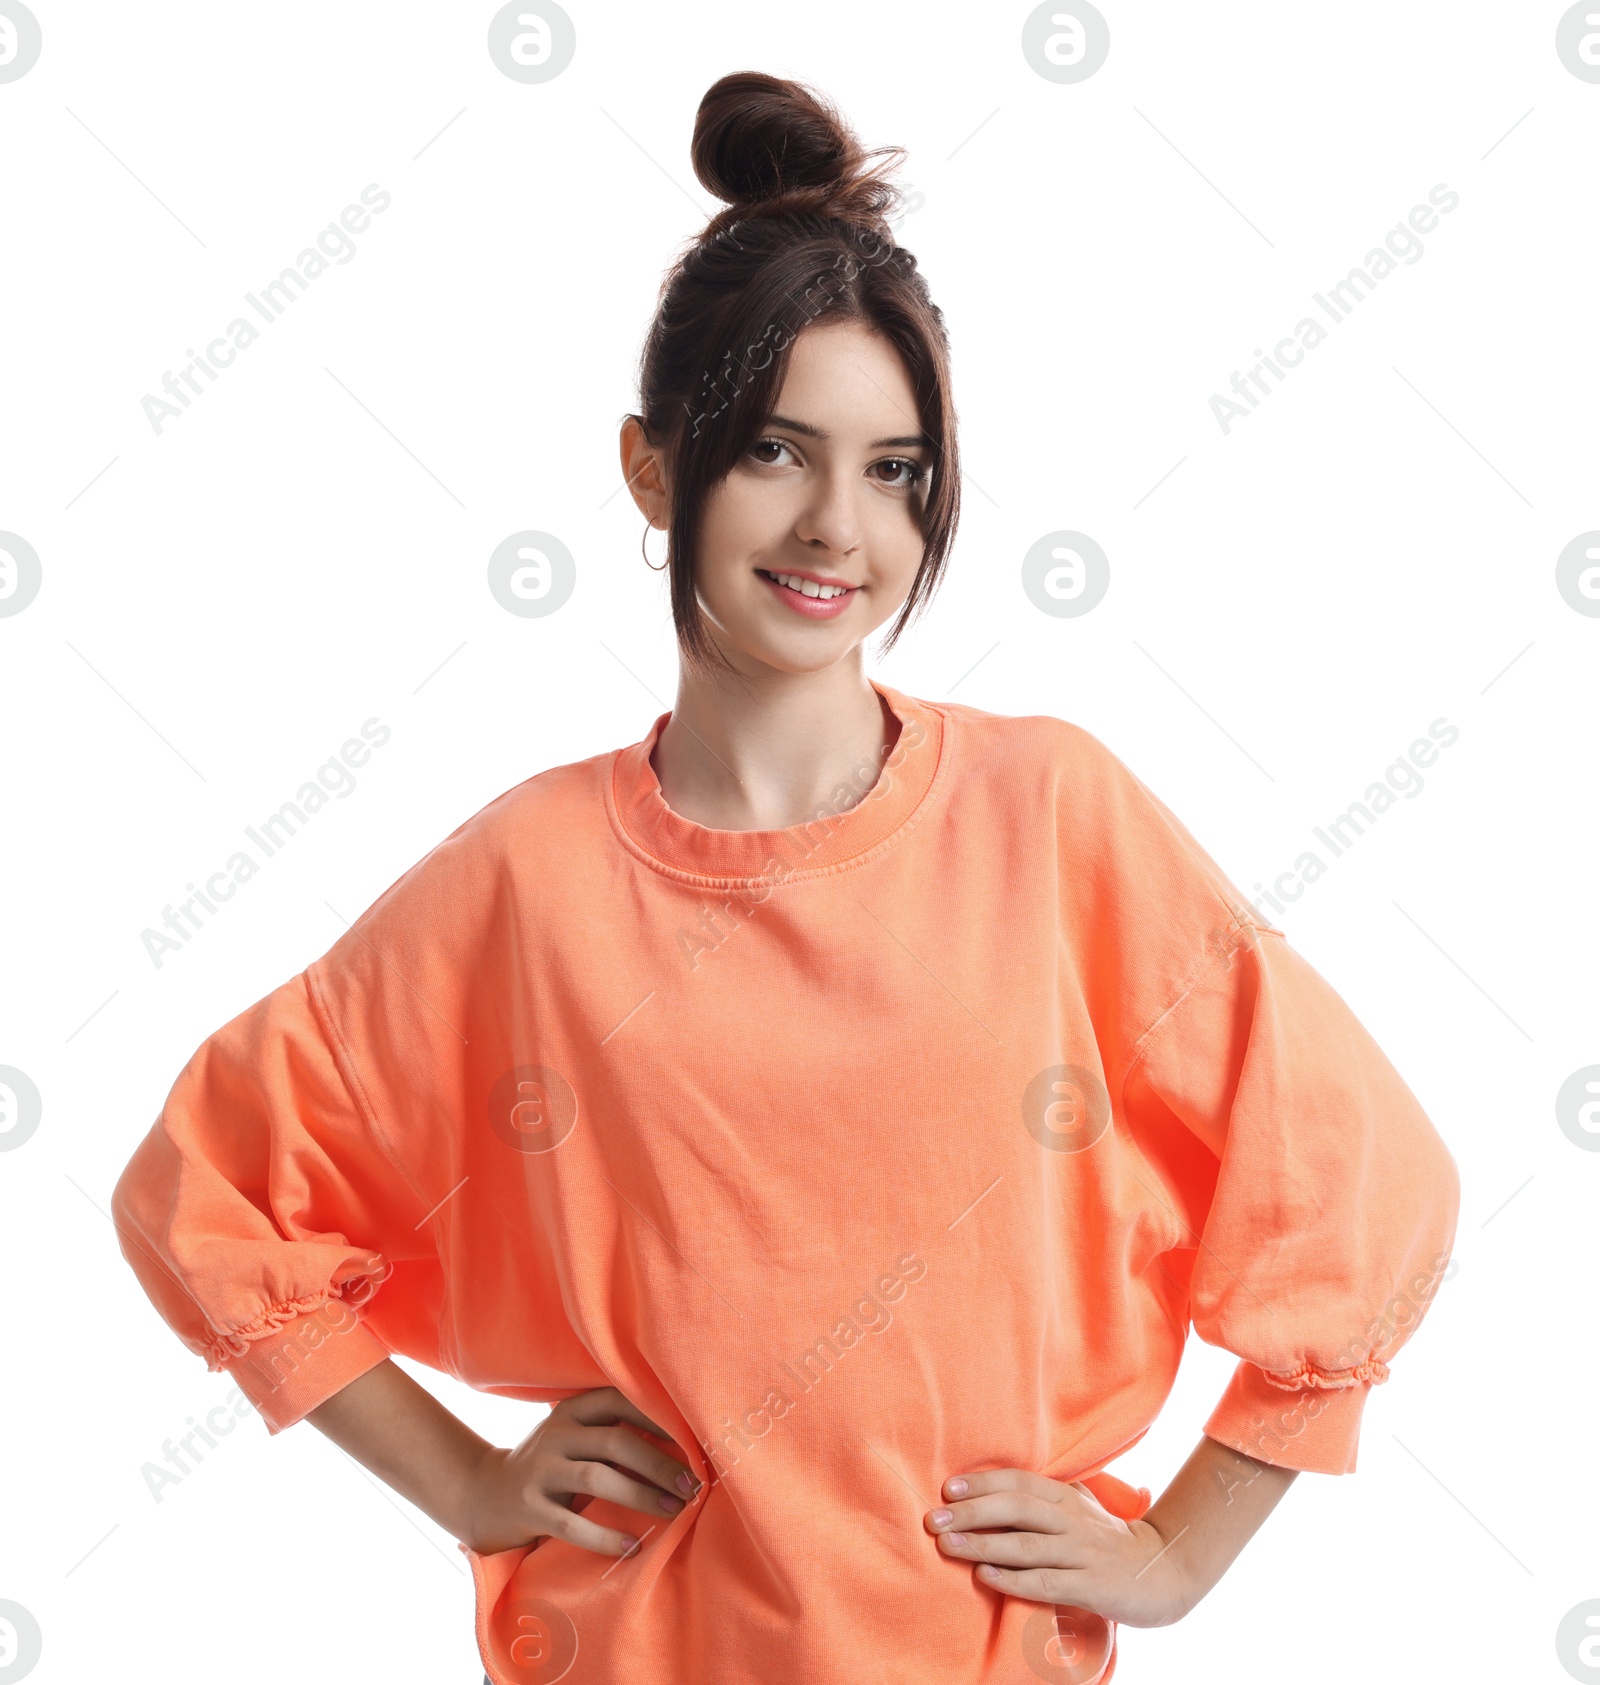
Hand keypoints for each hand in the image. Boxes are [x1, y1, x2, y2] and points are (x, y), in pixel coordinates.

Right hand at [462, 1386, 701, 1555]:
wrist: (483, 1495)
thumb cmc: (547, 1465)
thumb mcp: (572, 1438)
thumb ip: (611, 1433)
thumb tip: (681, 1444)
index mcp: (571, 1411)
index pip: (620, 1401)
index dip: (659, 1418)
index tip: (694, 1440)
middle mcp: (555, 1435)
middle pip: (616, 1442)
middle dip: (660, 1463)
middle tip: (693, 1485)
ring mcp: (540, 1471)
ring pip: (597, 1478)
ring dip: (641, 1495)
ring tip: (673, 1511)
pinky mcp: (530, 1509)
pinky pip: (573, 1524)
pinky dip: (606, 1537)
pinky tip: (633, 1547)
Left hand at [924, 1468, 1193, 1628]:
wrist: (1163, 1572)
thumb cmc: (1109, 1538)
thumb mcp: (1080, 1507)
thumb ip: (1045, 1495)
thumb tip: (994, 1485)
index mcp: (1066, 1497)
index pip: (1018, 1482)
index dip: (982, 1483)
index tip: (947, 1488)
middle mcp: (1072, 1520)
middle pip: (1016, 1508)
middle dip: (972, 1512)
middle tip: (933, 1518)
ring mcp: (1081, 1553)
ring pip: (1026, 1545)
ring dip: (983, 1543)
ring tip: (947, 1544)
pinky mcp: (1090, 1586)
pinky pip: (1045, 1583)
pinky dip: (1013, 1579)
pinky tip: (985, 1576)